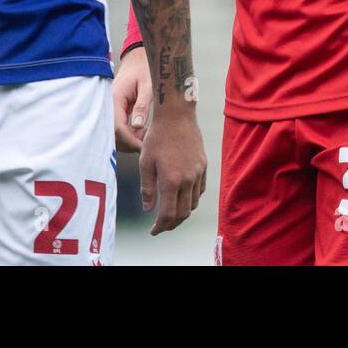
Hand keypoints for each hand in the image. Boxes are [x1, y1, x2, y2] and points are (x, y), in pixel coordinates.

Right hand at [113, 46, 151, 152]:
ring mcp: (110, 109)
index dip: (129, 140)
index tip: (143, 146)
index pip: (117, 127)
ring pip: (115, 134)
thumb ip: (142, 105)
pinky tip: (141, 130)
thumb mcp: (147, 85)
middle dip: (129, 143)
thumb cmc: (143, 69)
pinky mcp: (115, 111)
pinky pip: (119, 128)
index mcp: (114, 98)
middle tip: (146, 143)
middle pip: (113, 134)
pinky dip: (129, 134)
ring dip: (129, 139)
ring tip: (146, 134)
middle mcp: (108, 105)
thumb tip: (138, 126)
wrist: (137, 60)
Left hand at [138, 109, 206, 234]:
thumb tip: (148, 209)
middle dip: (172, 224)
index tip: (153, 231)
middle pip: (183, 213)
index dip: (160, 226)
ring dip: (183, 213)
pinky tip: (183, 197)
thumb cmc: (157, 137)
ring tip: (172, 214)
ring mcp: (198, 173)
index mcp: (171, 180)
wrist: (176, 116)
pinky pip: (200, 190)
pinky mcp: (203, 166)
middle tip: (161, 226)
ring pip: (193, 203)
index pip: (168, 214)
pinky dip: (192, 199)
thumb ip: (147, 188)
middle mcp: (187, 180)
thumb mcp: (145, 162)